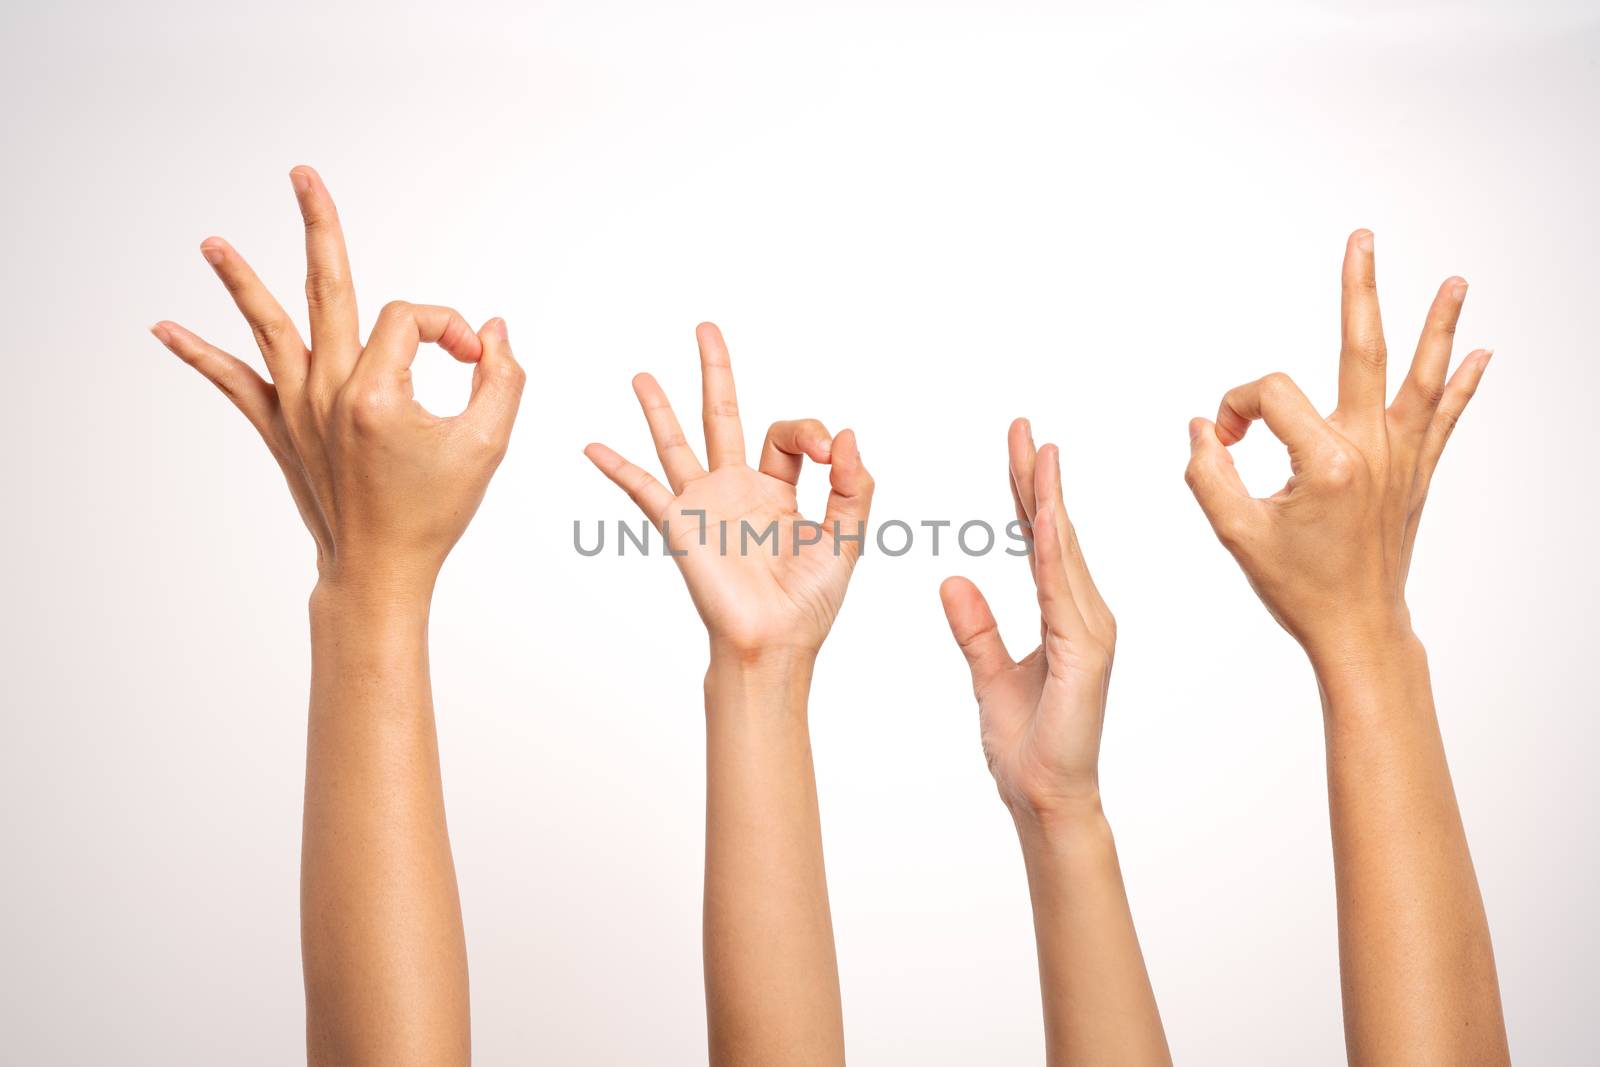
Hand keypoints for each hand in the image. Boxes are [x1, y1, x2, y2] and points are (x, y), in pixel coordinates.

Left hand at [151, 166, 525, 599]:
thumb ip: (503, 379)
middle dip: (319, 226)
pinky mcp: (281, 429)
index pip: (412, 318)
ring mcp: (299, 410)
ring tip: (211, 243)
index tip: (475, 359)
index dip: (449, 327)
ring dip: (240, 281)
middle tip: (304, 176)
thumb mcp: (488, 446)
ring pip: (269, 328)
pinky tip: (164, 330)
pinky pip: (235, 384)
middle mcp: (330, 393)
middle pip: (327, 288)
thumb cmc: (434, 514)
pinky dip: (201, 356)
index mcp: (379, 394)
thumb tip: (493, 330)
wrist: (379, 571)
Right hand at [585, 323, 873, 657]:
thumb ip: (853, 485)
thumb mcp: (848, 537)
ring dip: (659, 408)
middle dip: (716, 372)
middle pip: (724, 416)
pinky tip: (593, 446)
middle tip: (705, 328)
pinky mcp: (681, 525)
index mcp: (780, 493)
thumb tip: (847, 433)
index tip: (831, 453)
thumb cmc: (810, 602)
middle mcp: (738, 492)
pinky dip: (618, 467)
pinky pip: (643, 489)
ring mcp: (705, 506)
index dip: (812, 431)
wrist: (774, 643)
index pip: (788, 436)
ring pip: (678, 442)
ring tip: (642, 374)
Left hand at [939, 420, 1116, 823]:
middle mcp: (1083, 614)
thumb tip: (953, 577)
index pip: (1039, 539)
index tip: (1019, 446)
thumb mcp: (988, 675)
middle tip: (1024, 427)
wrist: (1044, 799)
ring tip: (1039, 454)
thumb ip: (976, 627)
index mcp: (1063, 614)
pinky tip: (1040, 519)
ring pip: (1063, 552)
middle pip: (1054, 533)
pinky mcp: (1085, 653)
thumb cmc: (1026, 744)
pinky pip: (1061, 593)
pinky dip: (1051, 553)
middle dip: (1037, 478)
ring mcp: (1090, 632)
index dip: (1027, 492)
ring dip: (1049, 501)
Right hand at [1184, 230, 1489, 666]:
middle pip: (1364, 349)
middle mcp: (1371, 450)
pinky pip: (1445, 417)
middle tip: (1362, 240)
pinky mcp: (1416, 474)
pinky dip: (1464, 384)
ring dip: (1440, 325)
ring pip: (1423, 376)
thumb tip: (1204, 427)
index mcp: (1326, 462)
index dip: (1235, 407)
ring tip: (1457, 281)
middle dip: (1360, 289)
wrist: (1358, 628)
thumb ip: (1207, 472)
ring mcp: (1401, 459)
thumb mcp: (1235, 533)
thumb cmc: (1298, 587)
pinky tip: (1483, 353)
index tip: (1223, 440)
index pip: (1270, 395)